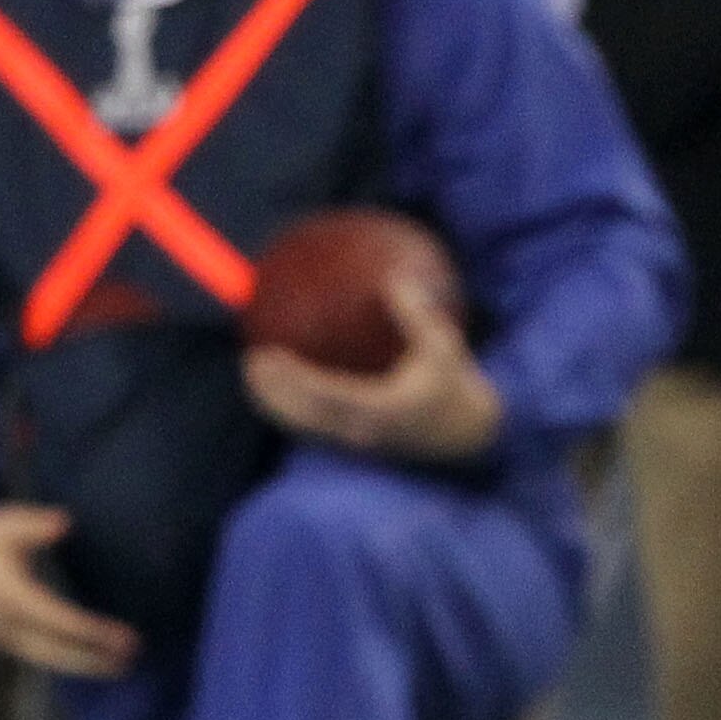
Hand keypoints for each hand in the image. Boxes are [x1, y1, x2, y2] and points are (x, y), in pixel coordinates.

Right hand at [0, 503, 137, 676]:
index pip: (55, 619)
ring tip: (123, 668)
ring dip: (84, 665)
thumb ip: (34, 525)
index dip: (88, 630)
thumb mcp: (6, 524)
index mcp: (8, 596)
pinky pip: (39, 656)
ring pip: (46, 658)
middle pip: (53, 648)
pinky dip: (68, 661)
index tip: (119, 636)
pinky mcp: (3, 639)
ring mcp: (1, 635)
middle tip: (131, 658)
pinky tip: (97, 663)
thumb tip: (64, 523)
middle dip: (92, 657)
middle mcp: (4, 622)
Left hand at [243, 274, 502, 461]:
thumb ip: (417, 315)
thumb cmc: (456, 389)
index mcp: (378, 409)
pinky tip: (286, 388)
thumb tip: (395, 277)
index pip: (322, 395)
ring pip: (303, 426)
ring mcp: (356, 440)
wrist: (470, 437)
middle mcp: (360, 430)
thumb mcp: (445, 348)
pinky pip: (316, 426)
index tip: (266, 354)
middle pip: (301, 416)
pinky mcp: (358, 442)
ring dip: (276, 404)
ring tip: (256, 376)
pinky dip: (294, 408)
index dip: (290, 378)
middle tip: (250, 361)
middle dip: (271, 393)